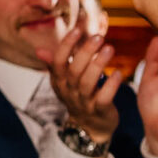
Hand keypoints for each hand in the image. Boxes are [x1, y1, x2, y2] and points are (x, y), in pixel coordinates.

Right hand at [39, 25, 123, 145]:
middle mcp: (69, 91)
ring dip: (98, 64)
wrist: (89, 128)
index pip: (58, 62)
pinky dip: (111, 85)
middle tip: (99, 37)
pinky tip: (119, 73)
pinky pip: (103, 98)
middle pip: (74, 70)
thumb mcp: (64, 81)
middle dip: (85, 52)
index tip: (77, 30)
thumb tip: (38, 50)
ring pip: (88, 83)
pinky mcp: (99, 111)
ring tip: (110, 49)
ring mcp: (84, 102)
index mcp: (60, 81)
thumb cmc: (78, 96)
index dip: (66, 46)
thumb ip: (56, 64)